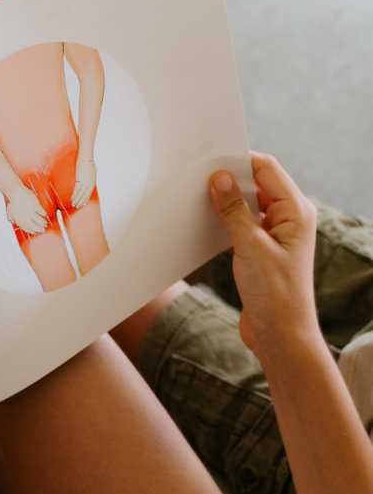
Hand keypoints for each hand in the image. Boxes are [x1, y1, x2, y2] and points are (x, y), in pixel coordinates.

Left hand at [6, 185, 47, 234]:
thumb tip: (12, 222)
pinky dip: (44, 214)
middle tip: (43, 229)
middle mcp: (26, 219)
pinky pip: (42, 212)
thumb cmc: (12, 201)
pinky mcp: (36, 206)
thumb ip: (11, 217)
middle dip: (40, 229)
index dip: (33, 231)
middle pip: (35, 227)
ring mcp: (31, 213)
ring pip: (40, 221)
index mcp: (19, 221)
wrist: (15, 192)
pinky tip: (45, 215)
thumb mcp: (9, 211)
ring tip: (45, 224)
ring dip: (43, 223)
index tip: (36, 232)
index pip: (28, 229)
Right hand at [71, 158, 95, 207]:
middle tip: (77, 207)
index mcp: (92, 183)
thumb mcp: (92, 174)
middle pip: (84, 196)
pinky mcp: (79, 180)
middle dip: (80, 202)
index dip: (85, 200)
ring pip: (80, 194)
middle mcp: (89, 184)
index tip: (82, 204)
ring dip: (76, 200)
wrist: (86, 159)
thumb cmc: (89, 164)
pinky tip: (72, 199)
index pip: (89, 194)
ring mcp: (84, 182)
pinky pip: (76, 189)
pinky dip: (74, 195)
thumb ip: (90, 180)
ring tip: (73, 204)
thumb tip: (87, 184)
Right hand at [209, 151, 318, 359]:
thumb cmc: (275, 295)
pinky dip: (223, 222)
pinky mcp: (261, 251)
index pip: (267, 169)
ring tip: (197, 198)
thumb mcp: (250, 247)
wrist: (280, 336)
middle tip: (198, 175)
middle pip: (257, 184)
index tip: (210, 158)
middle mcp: (288, 219)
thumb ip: (234, 211)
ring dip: (224, 202)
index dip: (240, 160)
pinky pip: (240, 225)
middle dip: (229, 179)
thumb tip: (219, 179)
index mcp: (296, 211)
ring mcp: (275, 235)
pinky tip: (204, 224)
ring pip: (246, 205)